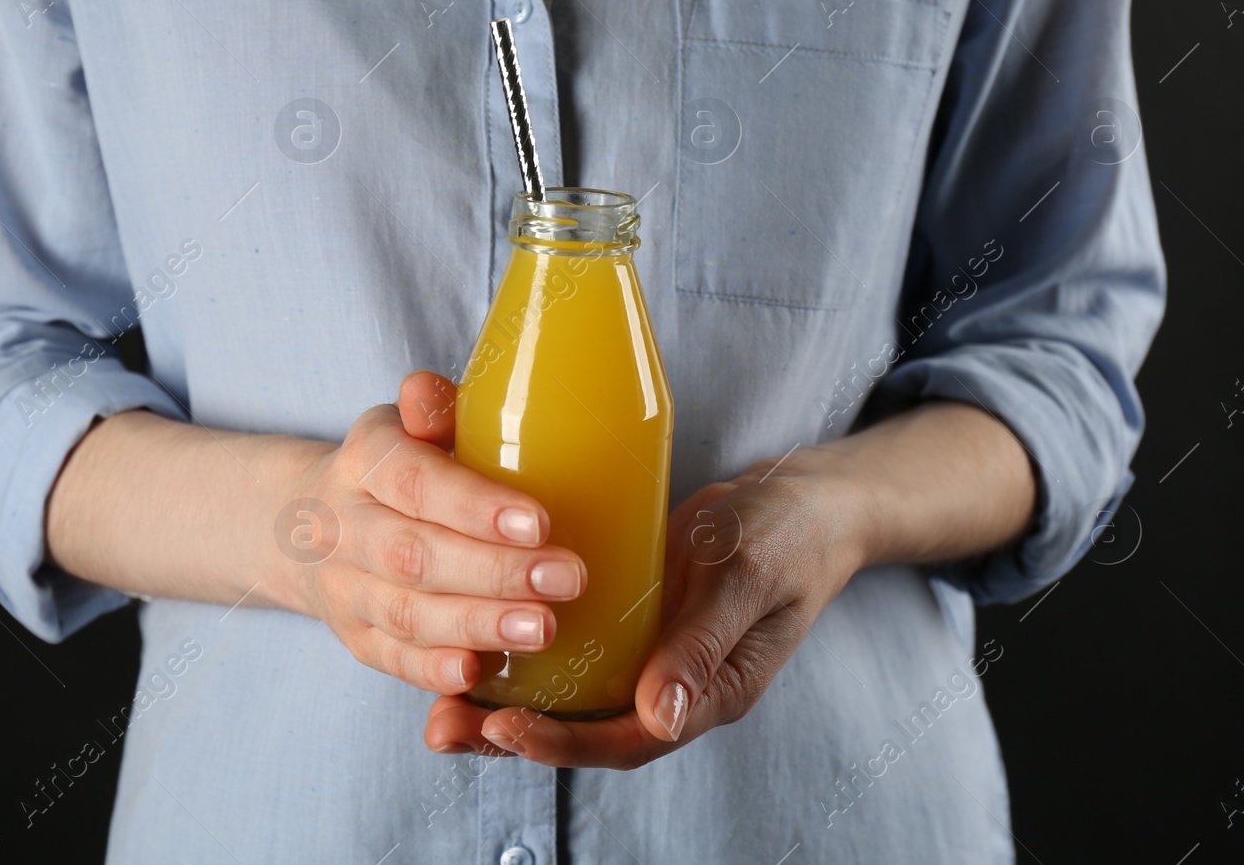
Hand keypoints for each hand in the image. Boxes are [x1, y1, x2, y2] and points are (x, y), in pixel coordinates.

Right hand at [283, 372, 588, 697]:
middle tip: (567, 579)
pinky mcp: (356, 638)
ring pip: (407, 614)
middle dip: (495, 572)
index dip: (473, 505)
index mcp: (364, 461)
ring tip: (543, 628)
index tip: (540, 521)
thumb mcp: (408, 424)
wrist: (306, 522)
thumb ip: (432, 408)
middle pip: (415, 556)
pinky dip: (435, 670)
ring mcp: (346, 589)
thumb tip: (427, 392)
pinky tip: (482, 673)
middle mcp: (345, 527)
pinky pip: (393, 660)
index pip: (414, 482)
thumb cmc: (397, 466)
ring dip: (478, 625)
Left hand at [422, 446, 869, 764]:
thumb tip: (661, 717)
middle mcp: (670, 685)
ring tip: (438, 701)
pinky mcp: (626, 621)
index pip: (628, 740)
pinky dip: (523, 650)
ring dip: (505, 700)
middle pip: (584, 730)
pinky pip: (571, 651)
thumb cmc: (787, 535)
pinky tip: (472, 633)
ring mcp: (646, 655)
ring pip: (568, 696)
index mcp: (709, 693)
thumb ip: (706, 643)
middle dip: (511, 735)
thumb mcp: (748, 578)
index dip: (562, 742)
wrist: (805, 502)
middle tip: (442, 727)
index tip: (500, 726)